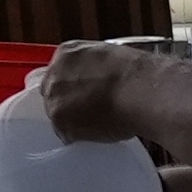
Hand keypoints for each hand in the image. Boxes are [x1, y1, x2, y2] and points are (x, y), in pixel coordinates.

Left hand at [39, 39, 157, 143]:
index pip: (57, 73)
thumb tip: (93, 81)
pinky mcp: (61, 123)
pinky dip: (81, 136)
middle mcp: (54, 75)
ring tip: (99, 120)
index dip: (71, 86)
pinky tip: (99, 129)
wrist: (138, 91)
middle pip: (53, 95)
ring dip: (74, 121)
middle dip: (69, 103)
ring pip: (59, 116)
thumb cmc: (134, 74)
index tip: (82, 93)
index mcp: (65, 54)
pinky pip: (67, 135)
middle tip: (92, 109)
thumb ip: (90, 67)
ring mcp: (54, 100)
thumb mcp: (108, 56)